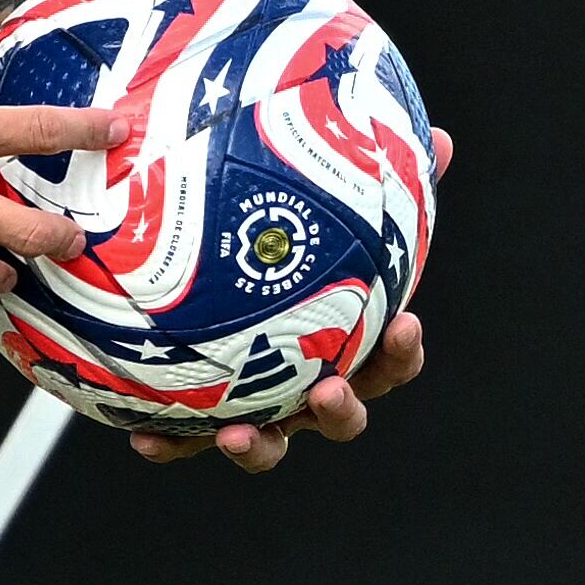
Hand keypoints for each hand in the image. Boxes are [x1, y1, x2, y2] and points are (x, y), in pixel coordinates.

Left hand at [132, 124, 452, 471]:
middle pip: (341, 415)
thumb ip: (381, 181)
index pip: (391, 358)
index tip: (405, 323)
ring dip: (258, 446)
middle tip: (329, 392)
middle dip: (341, 411)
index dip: (403, 351)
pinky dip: (170, 445)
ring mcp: (257, 409)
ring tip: (236, 435)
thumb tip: (438, 138)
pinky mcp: (199, 420)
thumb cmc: (283, 254)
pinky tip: (145, 440)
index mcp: (346, 345)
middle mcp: (308, 386)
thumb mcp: (326, 210)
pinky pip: (185, 440)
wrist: (203, 279)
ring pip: (268, 443)